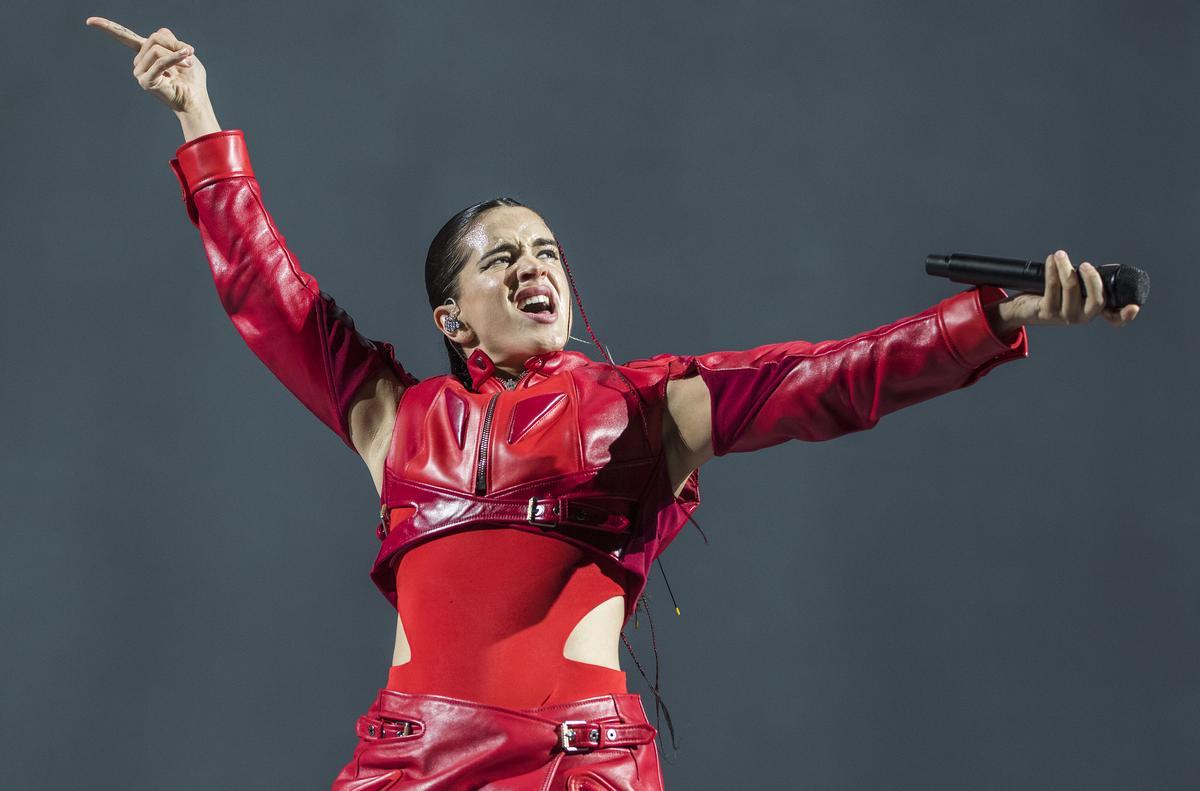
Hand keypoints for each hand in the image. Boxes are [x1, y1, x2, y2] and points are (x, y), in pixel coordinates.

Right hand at [85, 17, 209, 114]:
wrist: (195, 99)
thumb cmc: (191, 79)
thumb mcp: (183, 52)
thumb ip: (171, 40)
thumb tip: (160, 31)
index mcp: (146, 54)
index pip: (124, 37)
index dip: (107, 27)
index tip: (90, 21)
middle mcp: (139, 62)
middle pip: (154, 38)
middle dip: (174, 44)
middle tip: (189, 53)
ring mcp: (140, 72)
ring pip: (156, 49)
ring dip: (177, 54)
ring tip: (188, 64)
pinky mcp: (145, 81)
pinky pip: (159, 62)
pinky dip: (174, 59)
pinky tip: (187, 61)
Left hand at [998, 250, 1140, 328]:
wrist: (1025, 307)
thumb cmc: (1053, 295)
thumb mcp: (1076, 290)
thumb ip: (1089, 282)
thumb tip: (1107, 267)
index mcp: (1093, 311)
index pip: (1114, 318)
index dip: (1125, 315)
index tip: (1133, 307)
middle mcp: (1082, 317)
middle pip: (1096, 300)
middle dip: (1092, 279)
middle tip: (1085, 264)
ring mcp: (1064, 316)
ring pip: (1071, 289)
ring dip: (1066, 267)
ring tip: (1060, 255)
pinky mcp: (1047, 311)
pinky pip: (1052, 287)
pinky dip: (1052, 270)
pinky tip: (1051, 260)